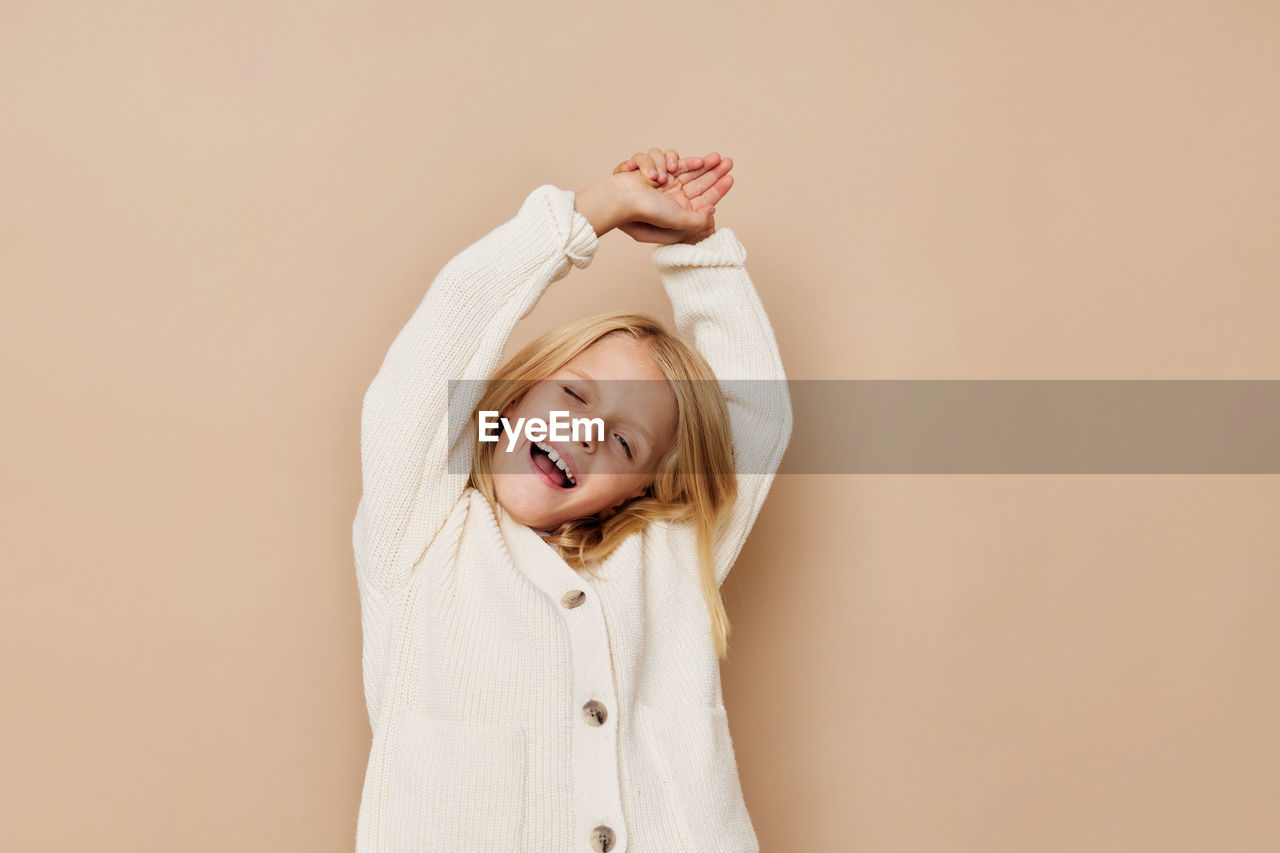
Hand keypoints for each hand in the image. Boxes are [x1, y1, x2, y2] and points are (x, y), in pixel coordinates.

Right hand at [610, 148, 735, 244]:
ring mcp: (663, 182)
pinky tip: (662, 170)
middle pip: (699, 180)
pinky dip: (663, 161)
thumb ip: (698, 221)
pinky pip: (663, 159)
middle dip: (713, 169)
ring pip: (682, 167)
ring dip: (681, 166)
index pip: (704, 198)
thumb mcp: (679, 222)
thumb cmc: (647, 213)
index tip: (731, 177)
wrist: (620, 199)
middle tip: (728, 160)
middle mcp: (672, 197)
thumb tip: (712, 210)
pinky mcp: (652, 169)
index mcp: (679, 212)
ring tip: (667, 174)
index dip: (719, 188)